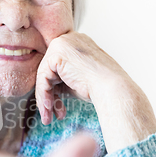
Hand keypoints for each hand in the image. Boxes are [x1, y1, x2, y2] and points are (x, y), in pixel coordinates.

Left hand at [35, 31, 155, 151]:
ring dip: (44, 98)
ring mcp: (61, 44)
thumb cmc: (101, 87)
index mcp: (76, 43)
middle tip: (49, 113)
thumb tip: (45, 87)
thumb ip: (61, 78)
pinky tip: (49, 107)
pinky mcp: (56, 54)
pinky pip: (42, 78)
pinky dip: (43, 95)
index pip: (56, 66)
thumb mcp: (76, 80)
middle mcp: (68, 39)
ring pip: (44, 76)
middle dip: (48, 95)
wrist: (113, 89)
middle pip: (48, 70)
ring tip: (48, 117)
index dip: (53, 87)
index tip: (53, 105)